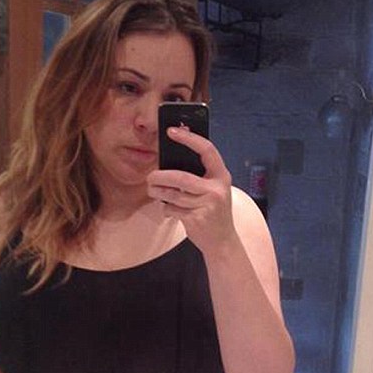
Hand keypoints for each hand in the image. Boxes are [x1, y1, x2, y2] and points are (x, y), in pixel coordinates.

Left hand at [147, 127, 236, 255]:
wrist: (222, 241)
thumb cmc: (214, 211)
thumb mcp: (214, 190)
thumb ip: (200, 175)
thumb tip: (170, 160)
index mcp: (221, 176)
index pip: (206, 150)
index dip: (189, 138)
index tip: (171, 131)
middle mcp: (216, 189)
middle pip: (181, 177)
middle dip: (160, 176)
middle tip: (150, 177)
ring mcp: (207, 205)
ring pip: (173, 195)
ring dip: (157, 192)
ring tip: (152, 190)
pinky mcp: (196, 220)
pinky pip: (173, 209)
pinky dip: (166, 209)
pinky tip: (168, 209)